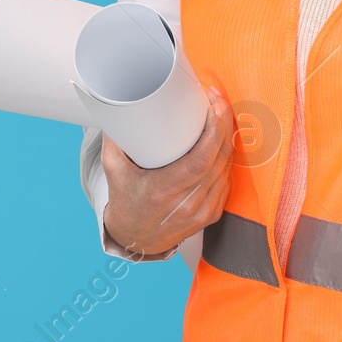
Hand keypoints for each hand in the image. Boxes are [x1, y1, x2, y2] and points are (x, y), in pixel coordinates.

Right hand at [101, 86, 234, 256]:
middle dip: (223, 125)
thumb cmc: (125, 200)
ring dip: (228, 138)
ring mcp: (203, 211)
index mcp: (162, 192)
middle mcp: (187, 205)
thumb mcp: (113, 170)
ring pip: (226, 168)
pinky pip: (226, 180)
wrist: (136, 239)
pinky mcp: (212, 214)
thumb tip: (117, 106)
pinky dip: (226, 158)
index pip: (200, 160)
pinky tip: (223, 140)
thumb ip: (114, 138)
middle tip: (217, 101)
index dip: (213, 132)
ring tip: (221, 114)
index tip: (213, 107)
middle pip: (218, 159)